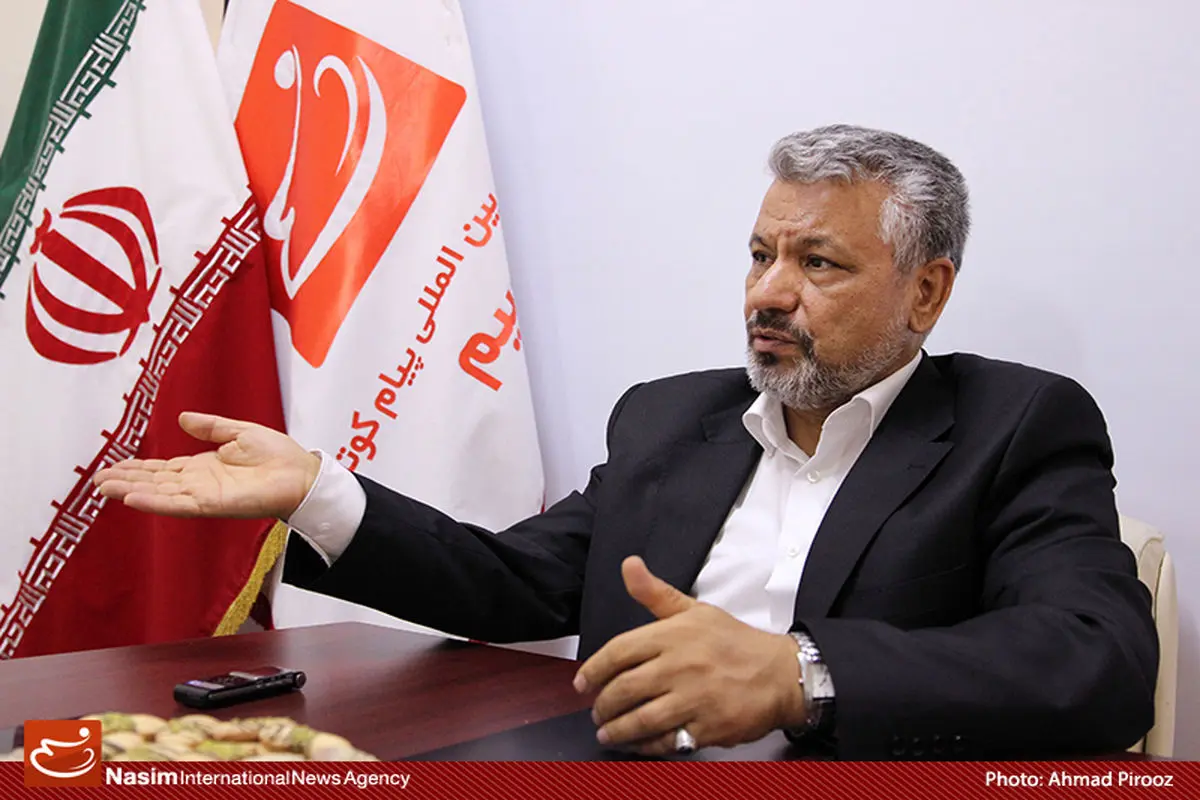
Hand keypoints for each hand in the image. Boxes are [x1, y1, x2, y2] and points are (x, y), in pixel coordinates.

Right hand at [93, 412, 319, 519]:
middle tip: (96, 479)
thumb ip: (210, 427)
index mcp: (203, 467)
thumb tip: (182, 418)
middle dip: (126, 479)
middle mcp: (199, 483)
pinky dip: (155, 502)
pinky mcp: (213, 504)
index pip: (162, 469)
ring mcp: (204, 495)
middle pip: (155, 482)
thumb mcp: (239, 432)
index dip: (137, 468)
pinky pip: (178, 504)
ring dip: (132, 490)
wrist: (302, 474)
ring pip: (160, 494)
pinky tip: (133, 498)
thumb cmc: (278, 455)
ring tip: (103, 488)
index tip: (111, 466)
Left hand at [573, 556, 806, 755]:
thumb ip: (656, 593)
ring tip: (607, 733)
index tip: (582, 683)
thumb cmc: (735, 643)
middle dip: (603, 705)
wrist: (781, 674)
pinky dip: (646, 746)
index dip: (593, 669)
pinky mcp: (708, 727)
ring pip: (641, 719)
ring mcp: (694, 698)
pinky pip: (667, 741)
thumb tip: (629, 565)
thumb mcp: (695, 610)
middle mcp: (680, 665)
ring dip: (617, 730)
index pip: (619, 651)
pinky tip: (638, 744)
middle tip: (596, 712)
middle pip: (624, 689)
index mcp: (673, 635)